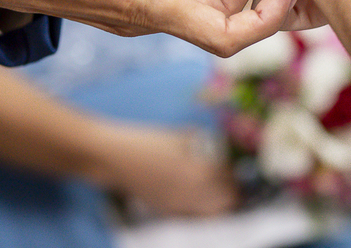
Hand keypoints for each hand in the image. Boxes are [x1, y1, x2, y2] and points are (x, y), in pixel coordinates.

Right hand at [102, 126, 236, 217]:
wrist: (118, 158)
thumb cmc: (150, 141)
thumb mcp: (184, 135)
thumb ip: (208, 144)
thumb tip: (222, 150)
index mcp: (202, 172)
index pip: (231, 181)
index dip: (232, 174)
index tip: (228, 166)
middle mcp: (195, 194)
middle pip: (227, 203)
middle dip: (230, 192)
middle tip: (225, 180)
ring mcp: (181, 206)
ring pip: (212, 214)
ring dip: (217, 202)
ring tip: (212, 188)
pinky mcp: (168, 212)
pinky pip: (194, 216)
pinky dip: (200, 208)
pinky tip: (193, 193)